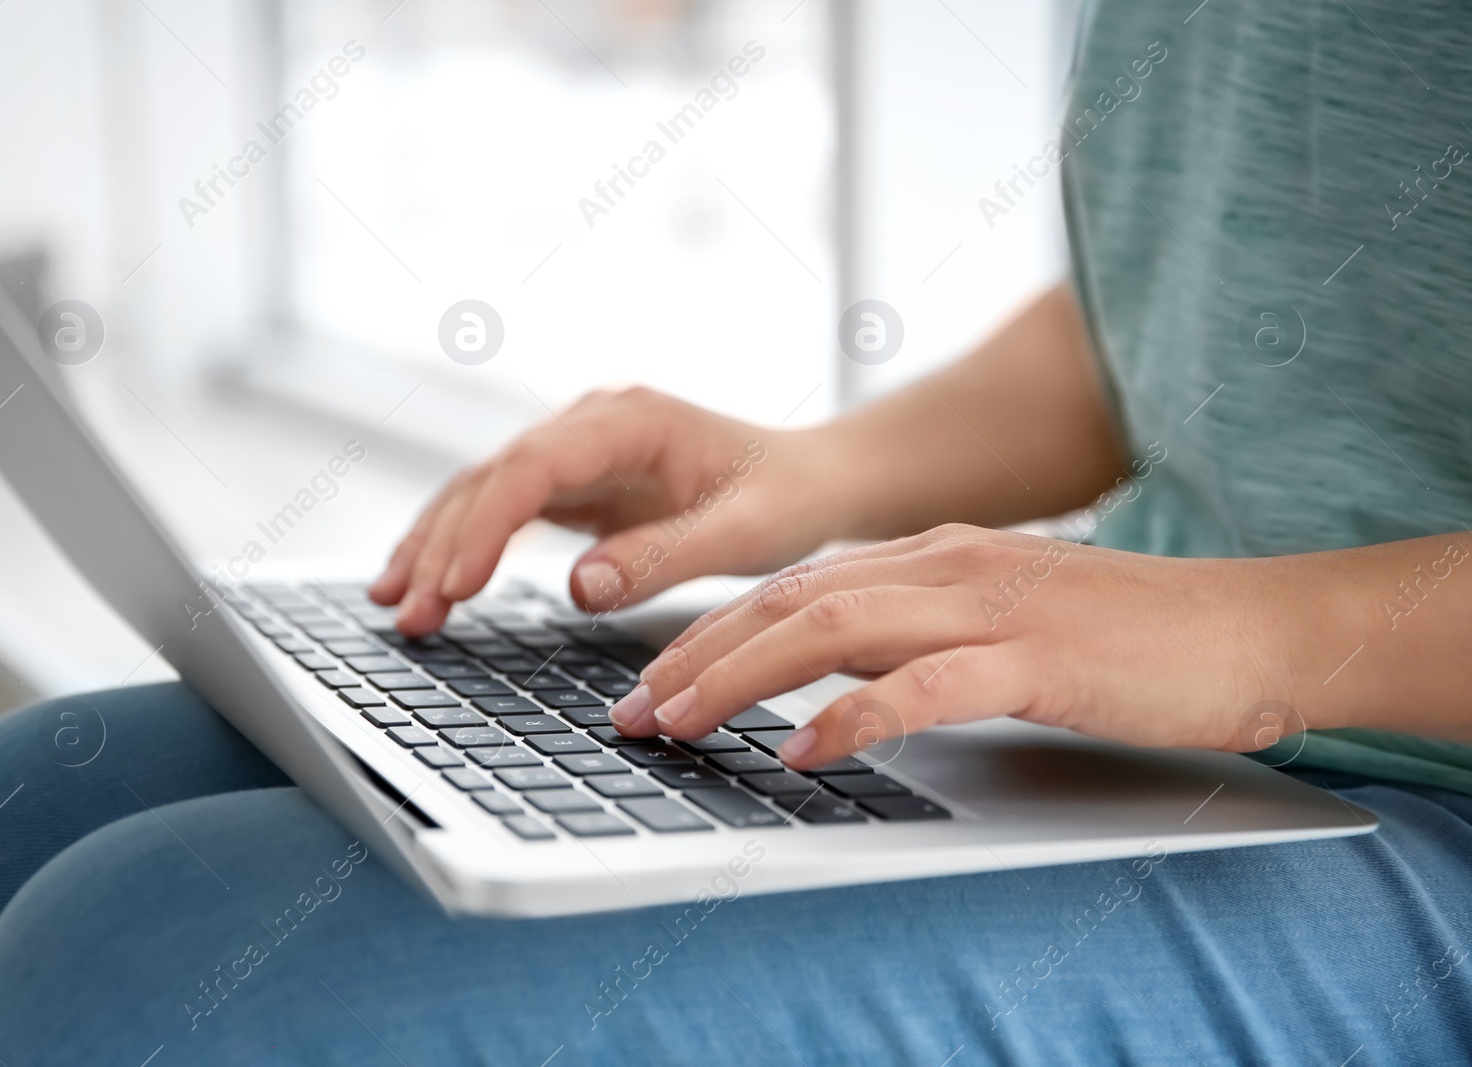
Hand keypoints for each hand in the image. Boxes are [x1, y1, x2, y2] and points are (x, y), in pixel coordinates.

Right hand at [370, 387, 847, 633]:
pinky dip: (461, 548)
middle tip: (409, 617)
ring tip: (393, 608)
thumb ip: (666, 555)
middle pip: (491, 478)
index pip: (532, 466)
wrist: (812, 480)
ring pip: (483, 492)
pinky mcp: (574, 485)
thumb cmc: (788, 498)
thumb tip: (580, 587)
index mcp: (630, 420)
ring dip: (435, 547)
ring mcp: (577, 452)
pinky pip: (501, 512)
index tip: (458, 586)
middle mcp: (591, 424)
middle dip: (442, 546)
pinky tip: (428, 585)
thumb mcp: (745, 532)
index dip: (486, 526)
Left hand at [610, 524, 1332, 767]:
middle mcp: (945, 564)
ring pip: (831, 630)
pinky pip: (923, 683)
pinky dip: (853, 716)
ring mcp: (989, 605)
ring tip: (680, 724)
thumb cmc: (1124, 637)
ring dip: (740, 678)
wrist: (1247, 627)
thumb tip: (830, 682)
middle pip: (788, 602)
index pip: (793, 588)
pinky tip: (804, 751)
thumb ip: (917, 635)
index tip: (650, 683)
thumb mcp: (998, 622)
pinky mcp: (1036, 657)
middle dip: (695, 656)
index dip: (709, 634)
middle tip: (632, 712)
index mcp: (932, 555)